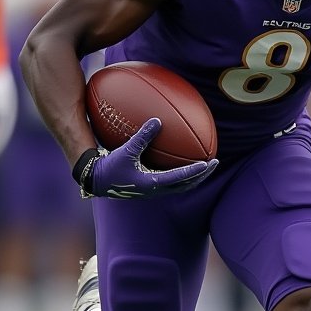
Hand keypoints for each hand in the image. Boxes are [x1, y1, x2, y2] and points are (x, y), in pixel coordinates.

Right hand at [87, 118, 217, 197]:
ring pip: (180, 186)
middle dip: (202, 175)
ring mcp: (153, 190)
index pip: (179, 178)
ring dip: (194, 177)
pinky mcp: (149, 188)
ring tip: (205, 166)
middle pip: (186, 185)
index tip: (208, 164)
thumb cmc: (110, 167)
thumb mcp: (126, 151)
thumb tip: (157, 120)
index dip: (195, 171)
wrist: (96, 181)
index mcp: (152, 183)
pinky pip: (171, 182)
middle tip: (214, 163)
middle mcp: (156, 190)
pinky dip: (182, 175)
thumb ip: (142, 136)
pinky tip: (184, 164)